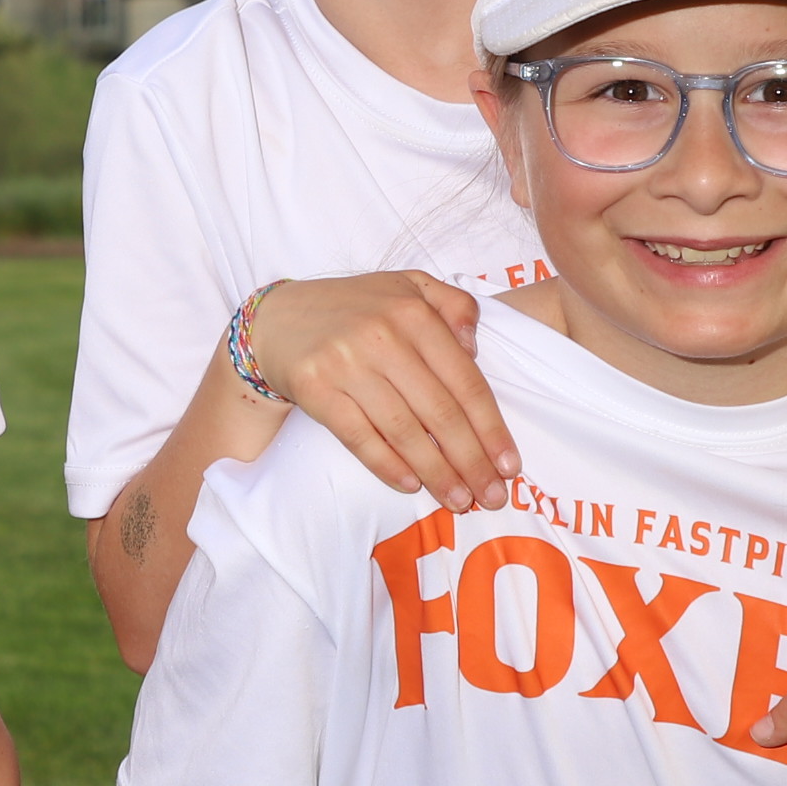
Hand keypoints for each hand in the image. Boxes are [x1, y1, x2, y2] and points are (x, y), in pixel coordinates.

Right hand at [249, 274, 512, 512]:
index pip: (464, 381)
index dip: (491, 428)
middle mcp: (382, 336)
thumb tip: (475, 346)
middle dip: (471, 461)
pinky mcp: (314, 388)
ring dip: (436, 472)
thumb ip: (453, 304)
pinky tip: (411, 486)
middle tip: (492, 497)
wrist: (277, 319)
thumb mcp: (408, 286)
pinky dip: (387, 465)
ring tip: (458, 500)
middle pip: (439, 411)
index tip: (509, 465)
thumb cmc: (354, 308)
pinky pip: (359, 436)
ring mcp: (346, 363)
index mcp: (413, 311)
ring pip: (403, 430)